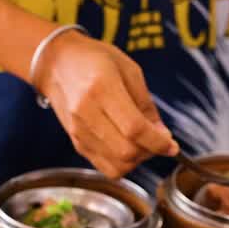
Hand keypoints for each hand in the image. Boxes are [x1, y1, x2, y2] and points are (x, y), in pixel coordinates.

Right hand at [31, 30, 177, 178]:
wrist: (56, 64)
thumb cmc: (94, 60)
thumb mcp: (128, 70)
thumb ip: (146, 104)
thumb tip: (162, 135)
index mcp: (102, 88)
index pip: (134, 128)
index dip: (158, 142)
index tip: (172, 145)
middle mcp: (86, 113)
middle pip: (126, 151)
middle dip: (150, 152)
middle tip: (158, 141)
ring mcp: (79, 131)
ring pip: (117, 165)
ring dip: (137, 160)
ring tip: (143, 143)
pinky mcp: (77, 142)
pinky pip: (105, 167)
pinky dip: (123, 163)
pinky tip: (127, 147)